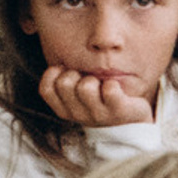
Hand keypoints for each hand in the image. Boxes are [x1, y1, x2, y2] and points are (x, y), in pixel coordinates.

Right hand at [37, 65, 155, 128]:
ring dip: (95, 79)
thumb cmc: (100, 99)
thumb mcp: (77, 93)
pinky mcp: (118, 112)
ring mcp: (98, 116)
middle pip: (64, 83)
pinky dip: (113, 83)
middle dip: (77, 73)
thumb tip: (56, 57)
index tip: (68, 72)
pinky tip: (116, 88)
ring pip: (85, 86)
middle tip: (89, 79)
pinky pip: (109, 89)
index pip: (46, 89)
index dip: (54, 74)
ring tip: (102, 85)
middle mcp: (78, 116)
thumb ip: (64, 80)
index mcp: (64, 110)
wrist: (132, 120)